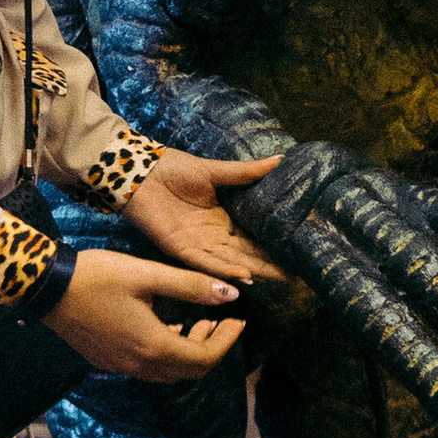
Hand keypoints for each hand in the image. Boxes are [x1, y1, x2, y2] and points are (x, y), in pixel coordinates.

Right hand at [52, 246, 247, 379]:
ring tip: (197, 322)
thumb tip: (231, 294)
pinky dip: (167, 355)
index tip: (238, 319)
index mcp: (153, 346)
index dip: (227, 340)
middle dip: (212, 348)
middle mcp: (139, 366)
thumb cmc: (97, 276)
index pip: (205, 358)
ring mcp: (121, 367)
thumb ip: (191, 286)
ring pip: (169, 373)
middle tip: (220, 320)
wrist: (46, 289)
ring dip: (189, 352)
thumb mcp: (147, 275)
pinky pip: (148, 369)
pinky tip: (166, 329)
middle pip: (190, 372)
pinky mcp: (107, 362)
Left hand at [118, 151, 286, 290]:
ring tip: (279, 278)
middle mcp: (212, 236)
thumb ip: (246, 172)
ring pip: (230, 263)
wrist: (139, 171)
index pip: (252, 239)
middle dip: (270, 266)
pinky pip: (205, 262)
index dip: (273, 247)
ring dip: (253, 271)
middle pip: (246, 255)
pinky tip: (244, 275)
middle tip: (297, 276)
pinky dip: (224, 269)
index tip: (298, 255)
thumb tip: (280, 160)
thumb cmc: (172, 168)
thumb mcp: (215, 171)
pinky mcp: (180, 248)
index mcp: (222, 219)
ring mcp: (197, 244)